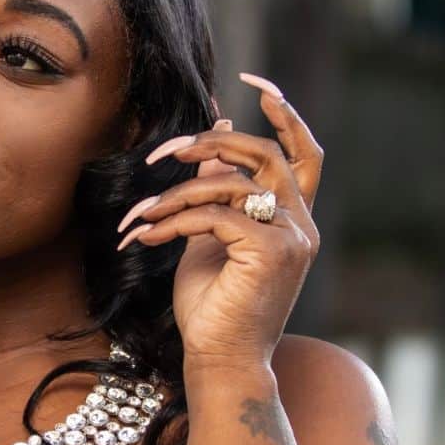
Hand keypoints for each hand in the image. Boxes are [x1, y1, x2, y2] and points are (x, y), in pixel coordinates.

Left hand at [116, 74, 322, 371]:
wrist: (219, 360)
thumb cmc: (213, 307)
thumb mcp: (209, 238)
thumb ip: (214, 191)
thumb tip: (210, 138)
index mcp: (293, 219)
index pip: (304, 153)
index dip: (286, 114)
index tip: (253, 83)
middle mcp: (302, 224)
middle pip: (263, 155)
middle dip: (208, 145)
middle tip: (163, 154)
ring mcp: (293, 238)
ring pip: (229, 186)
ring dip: (174, 196)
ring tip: (140, 218)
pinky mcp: (272, 252)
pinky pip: (215, 216)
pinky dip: (174, 222)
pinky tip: (148, 238)